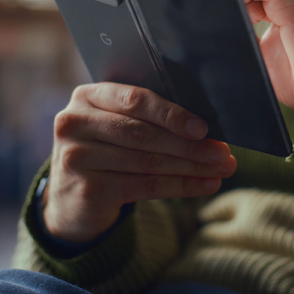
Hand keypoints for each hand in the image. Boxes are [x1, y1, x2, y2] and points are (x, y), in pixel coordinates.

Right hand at [43, 83, 236, 241]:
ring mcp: (76, 158)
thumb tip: (204, 126)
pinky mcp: (88, 190)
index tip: (204, 128)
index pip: (135, 100)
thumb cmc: (106, 149)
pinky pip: (146, 187)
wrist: (70, 198)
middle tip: (222, 153)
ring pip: (149, 162)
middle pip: (144, 134)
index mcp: (87, 96)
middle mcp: (74, 123)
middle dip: (190, 145)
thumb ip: (147, 117)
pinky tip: (205, 185)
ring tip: (221, 169)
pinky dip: (181, 186)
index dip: (172, 114)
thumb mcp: (115, 124)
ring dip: (192, 167)